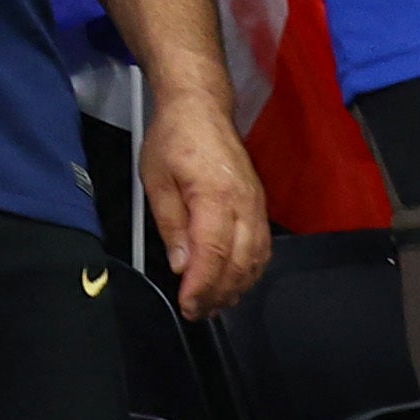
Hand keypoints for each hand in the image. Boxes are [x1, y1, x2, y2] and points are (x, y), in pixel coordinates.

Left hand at [143, 100, 271, 320]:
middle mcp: (244, 204)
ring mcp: (256, 205)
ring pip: (256, 259)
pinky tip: (233, 283)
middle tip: (196, 312)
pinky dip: (250, 271)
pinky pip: (262, 247)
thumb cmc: (174, 139)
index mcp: (215, 195)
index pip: (214, 252)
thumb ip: (171, 225)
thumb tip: (182, 266)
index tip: (188, 306)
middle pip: (240, 262)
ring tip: (212, 305)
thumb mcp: (156, 180)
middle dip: (218, 294)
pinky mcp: (259, 206)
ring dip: (236, 287)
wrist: (202, 107)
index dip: (203, 285)